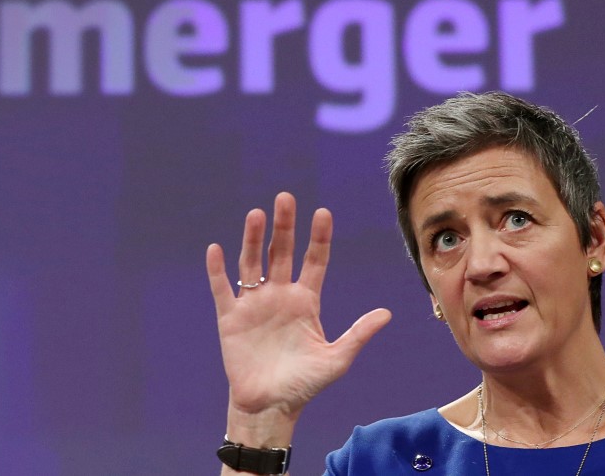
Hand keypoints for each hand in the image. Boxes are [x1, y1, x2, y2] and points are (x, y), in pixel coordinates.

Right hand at [207, 192, 391, 426]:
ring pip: (252, 263)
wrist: (270, 407)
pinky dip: (218, 271)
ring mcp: (254, 304)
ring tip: (256, 214)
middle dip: (284, 226)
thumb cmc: (305, 385)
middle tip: (285, 198)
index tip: (323, 213)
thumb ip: (358, 334)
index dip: (319, 237)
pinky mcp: (231, 318)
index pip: (315, 261)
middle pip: (282, 252)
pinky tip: (216, 249)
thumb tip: (387, 313)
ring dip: (253, 239)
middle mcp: (280, 295)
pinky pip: (222, 289)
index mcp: (306, 301)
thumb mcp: (336, 359)